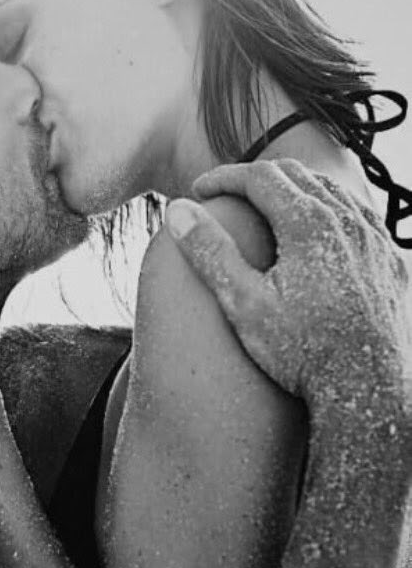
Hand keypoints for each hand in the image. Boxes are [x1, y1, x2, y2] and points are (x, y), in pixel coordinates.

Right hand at [166, 159, 410, 420]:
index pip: (259, 177)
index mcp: (308, 223)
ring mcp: (376, 240)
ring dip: (295, 190)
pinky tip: (318, 236)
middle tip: (227, 194)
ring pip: (333, 192)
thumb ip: (210, 252)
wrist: (367, 391)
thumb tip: (177, 210)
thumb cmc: (302, 352)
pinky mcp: (393, 263)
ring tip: (267, 208)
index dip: (224, 178)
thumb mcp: (243, 304)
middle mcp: (348, 221)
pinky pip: (361, 219)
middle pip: (297, 176)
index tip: (199, 189)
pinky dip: (330, 213)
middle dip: (256, 178)